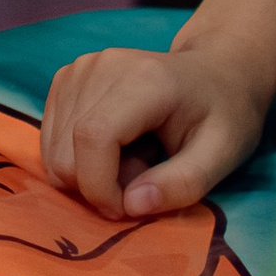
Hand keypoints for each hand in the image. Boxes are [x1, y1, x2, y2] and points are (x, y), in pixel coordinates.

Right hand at [40, 40, 267, 218]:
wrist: (215, 70)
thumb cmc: (224, 113)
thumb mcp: (223, 154)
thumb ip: (182, 184)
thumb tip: (131, 205)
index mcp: (145, 79)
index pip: (93, 137)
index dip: (99, 186)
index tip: (127, 210)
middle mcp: (102, 66)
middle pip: (67, 147)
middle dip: (96, 184)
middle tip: (142, 180)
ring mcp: (79, 68)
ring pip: (53, 146)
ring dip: (87, 171)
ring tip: (133, 159)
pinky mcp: (67, 77)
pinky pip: (51, 136)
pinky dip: (76, 156)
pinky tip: (115, 147)